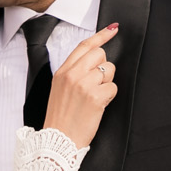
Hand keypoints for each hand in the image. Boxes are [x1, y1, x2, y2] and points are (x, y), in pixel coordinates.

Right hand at [43, 24, 120, 147]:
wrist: (58, 140)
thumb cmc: (61, 118)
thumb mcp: (60, 89)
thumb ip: (73, 73)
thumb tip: (94, 62)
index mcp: (62, 72)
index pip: (84, 46)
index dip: (101, 36)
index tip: (113, 29)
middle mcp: (72, 75)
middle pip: (100, 54)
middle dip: (104, 67)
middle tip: (96, 84)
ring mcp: (84, 85)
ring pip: (109, 71)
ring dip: (106, 84)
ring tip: (93, 98)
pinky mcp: (96, 97)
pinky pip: (113, 88)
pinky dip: (109, 97)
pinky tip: (98, 106)